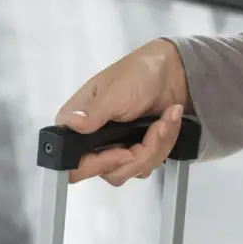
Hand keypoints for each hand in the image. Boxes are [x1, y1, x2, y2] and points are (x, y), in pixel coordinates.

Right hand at [54, 39, 190, 186]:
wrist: (172, 71)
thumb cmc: (138, 74)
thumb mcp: (116, 92)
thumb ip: (94, 113)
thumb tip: (70, 123)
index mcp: (77, 126)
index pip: (76, 165)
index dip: (100, 165)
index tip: (125, 152)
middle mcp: (93, 142)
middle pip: (110, 172)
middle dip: (140, 153)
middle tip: (157, 128)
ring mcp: (117, 148)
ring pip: (134, 170)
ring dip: (157, 145)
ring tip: (167, 118)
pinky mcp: (138, 151)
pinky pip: (150, 164)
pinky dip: (164, 144)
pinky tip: (169, 121)